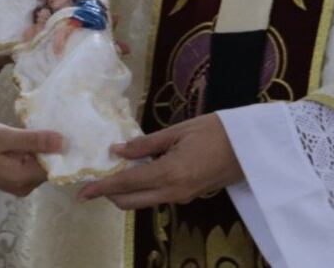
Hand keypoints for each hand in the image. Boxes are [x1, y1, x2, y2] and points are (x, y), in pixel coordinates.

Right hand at [0, 122, 62, 196]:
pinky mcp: (11, 177)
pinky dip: (32, 149)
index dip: (62, 145)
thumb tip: (63, 142)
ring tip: (43, 121)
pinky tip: (30, 132)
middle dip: (53, 144)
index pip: (57, 164)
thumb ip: (33, 140)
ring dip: (42, 145)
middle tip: (56, 118)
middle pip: (50, 165)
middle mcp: (24, 186)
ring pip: (40, 163)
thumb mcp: (2, 137)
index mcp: (23, 177)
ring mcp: (18, 183)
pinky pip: (30, 163)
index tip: (66, 123)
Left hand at [76, 114, 241, 208]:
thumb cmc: (215, 131)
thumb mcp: (178, 131)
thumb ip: (146, 143)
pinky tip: (137, 169)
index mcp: (169, 174)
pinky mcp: (188, 196)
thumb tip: (118, 150)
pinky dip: (141, 188)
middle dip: (109, 194)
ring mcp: (182, 198)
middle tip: (95, 179)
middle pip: (131, 202)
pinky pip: (157, 196)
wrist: (250, 147)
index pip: (127, 184)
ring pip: (143, 201)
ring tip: (114, 169)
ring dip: (125, 191)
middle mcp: (173, 192)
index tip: (82, 191)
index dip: (102, 188)